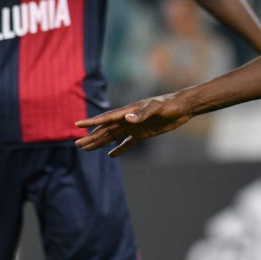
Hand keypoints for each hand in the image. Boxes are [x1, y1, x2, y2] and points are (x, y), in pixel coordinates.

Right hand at [75, 95, 192, 156]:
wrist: (182, 107)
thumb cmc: (169, 104)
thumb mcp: (156, 108)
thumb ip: (142, 113)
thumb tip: (127, 118)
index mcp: (128, 111)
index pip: (106, 118)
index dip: (92, 122)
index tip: (77, 125)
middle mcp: (128, 119)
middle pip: (106, 129)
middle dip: (92, 136)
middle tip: (78, 144)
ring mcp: (135, 126)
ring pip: (113, 136)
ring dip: (101, 142)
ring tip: (87, 148)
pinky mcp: (143, 133)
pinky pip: (128, 143)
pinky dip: (120, 149)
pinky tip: (111, 155)